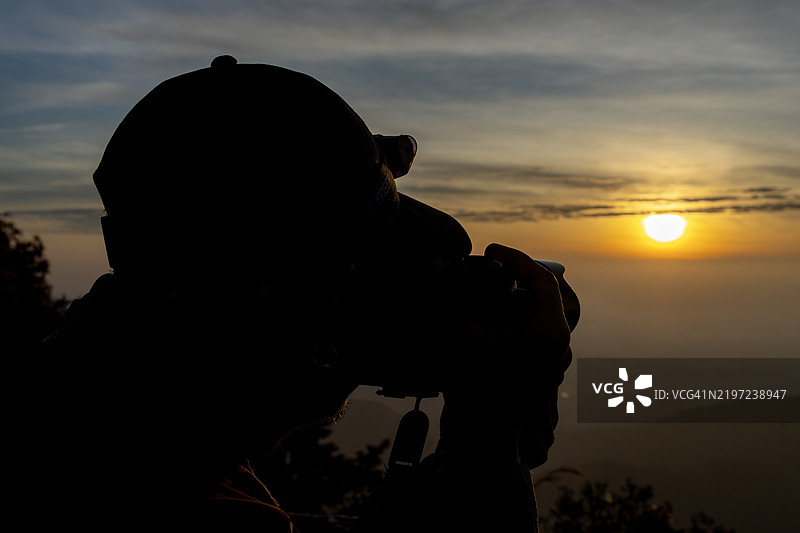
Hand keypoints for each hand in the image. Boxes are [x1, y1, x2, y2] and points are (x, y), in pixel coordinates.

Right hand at [437, 243, 573, 467]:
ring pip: (546, 311)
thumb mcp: (462, 338)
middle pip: (551, 293)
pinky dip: (518, 316)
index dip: (516, 258)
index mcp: (549, 331)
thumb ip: (451, 297)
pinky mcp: (542, 368)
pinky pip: (538, 330)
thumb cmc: (476, 390)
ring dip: (521, 295)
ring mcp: (553, 357)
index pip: (542, 279)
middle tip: (494, 267)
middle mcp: (558, 342)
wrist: (484, 440)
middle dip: (522, 274)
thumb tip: (436, 264)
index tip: (490, 251)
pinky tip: (492, 319)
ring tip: (493, 289)